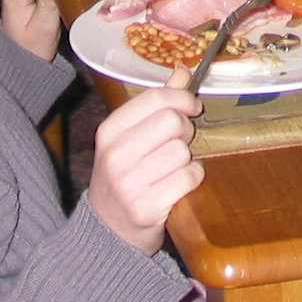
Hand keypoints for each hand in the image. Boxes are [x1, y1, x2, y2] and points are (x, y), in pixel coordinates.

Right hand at [87, 68, 203, 255]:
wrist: (108, 230)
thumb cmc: (124, 177)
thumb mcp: (128, 138)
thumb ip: (155, 104)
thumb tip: (181, 72)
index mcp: (109, 131)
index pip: (155, 98)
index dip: (182, 98)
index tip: (192, 106)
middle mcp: (116, 155)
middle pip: (173, 122)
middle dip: (185, 130)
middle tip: (181, 142)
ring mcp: (130, 183)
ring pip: (182, 151)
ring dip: (188, 158)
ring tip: (174, 167)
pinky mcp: (147, 207)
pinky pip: (189, 177)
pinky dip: (193, 178)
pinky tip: (180, 183)